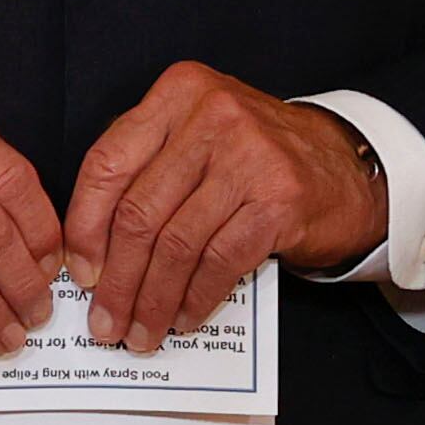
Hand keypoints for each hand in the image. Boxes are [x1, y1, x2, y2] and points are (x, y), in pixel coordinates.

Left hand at [62, 62, 385, 351]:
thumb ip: (145, 169)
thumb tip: (89, 249)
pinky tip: (183, 318)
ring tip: (141, 332)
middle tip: (105, 321)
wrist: (347, 167)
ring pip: (176, 243)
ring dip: (153, 298)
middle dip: (116, 278)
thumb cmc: (256, 158)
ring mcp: (249, 157)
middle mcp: (211, 116)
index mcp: (178, 93)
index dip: (84, 226)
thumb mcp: (196, 136)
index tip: (77, 272)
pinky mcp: (280, 200)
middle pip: (139, 211)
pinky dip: (195, 297)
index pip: (108, 163)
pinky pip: (219, 260)